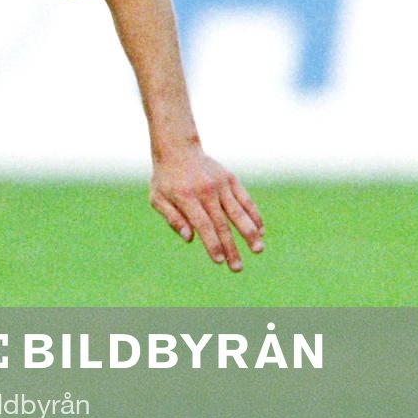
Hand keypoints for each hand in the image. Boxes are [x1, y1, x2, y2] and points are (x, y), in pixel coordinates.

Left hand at [149, 147, 264, 271]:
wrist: (178, 149)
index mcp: (186, 197)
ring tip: (258, 249)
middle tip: (237, 268)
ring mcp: (221, 184)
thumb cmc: (165, 180)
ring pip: (238, 212)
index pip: (203, 225)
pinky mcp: (231, 179)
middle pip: (222, 224)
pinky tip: (260, 231)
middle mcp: (206, 191)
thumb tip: (190, 239)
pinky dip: (254, 215)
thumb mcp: (157, 199)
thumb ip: (172, 218)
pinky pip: (245, 199)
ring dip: (249, 233)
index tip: (219, 261)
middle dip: (231, 248)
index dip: (212, 244)